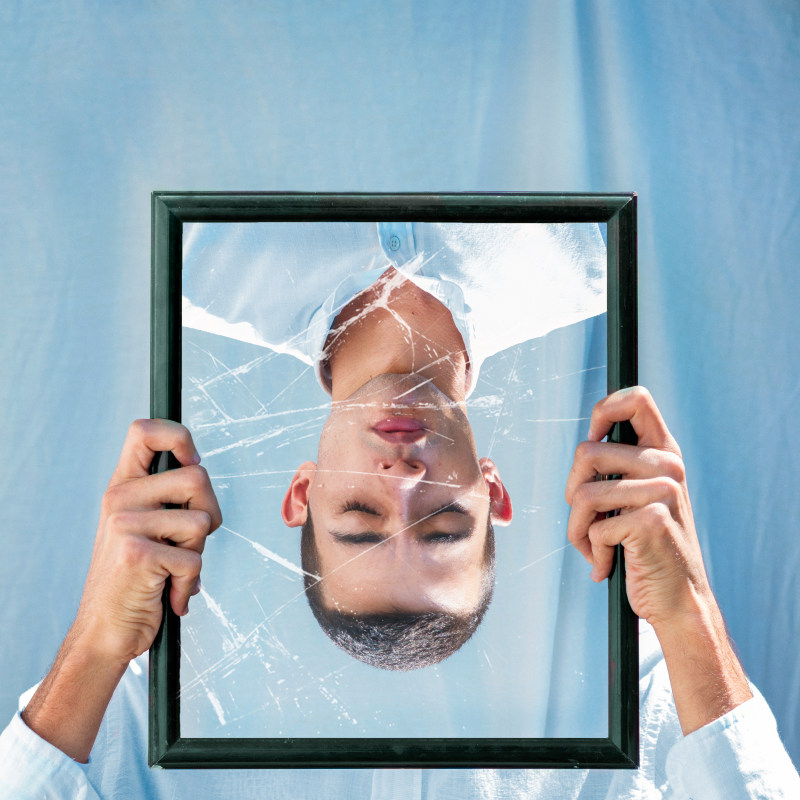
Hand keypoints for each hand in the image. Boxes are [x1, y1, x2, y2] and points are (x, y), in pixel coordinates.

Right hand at [73, 418, 221, 665]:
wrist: (106, 632)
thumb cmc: (138, 578)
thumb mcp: (143, 526)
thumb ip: (164, 495)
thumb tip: (197, 463)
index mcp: (122, 487)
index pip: (145, 431)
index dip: (178, 436)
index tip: (192, 462)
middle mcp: (119, 498)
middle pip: (198, 477)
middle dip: (211, 513)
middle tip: (190, 542)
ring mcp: (125, 525)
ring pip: (203, 520)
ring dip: (198, 552)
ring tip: (172, 569)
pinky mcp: (138, 554)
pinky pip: (195, 559)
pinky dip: (190, 583)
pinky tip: (168, 594)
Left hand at [565, 386, 708, 628]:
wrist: (678, 599)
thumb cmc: (648, 547)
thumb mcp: (641, 496)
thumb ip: (621, 466)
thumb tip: (588, 441)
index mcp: (664, 453)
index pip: (636, 399)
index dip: (603, 411)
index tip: (593, 439)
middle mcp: (668, 466)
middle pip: (586, 452)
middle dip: (572, 491)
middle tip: (586, 519)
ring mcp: (663, 492)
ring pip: (582, 493)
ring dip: (578, 528)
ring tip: (595, 546)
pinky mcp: (651, 521)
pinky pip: (594, 528)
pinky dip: (592, 551)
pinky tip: (609, 563)